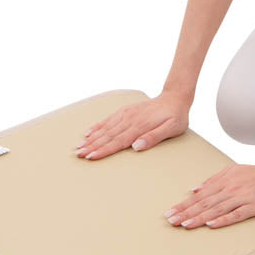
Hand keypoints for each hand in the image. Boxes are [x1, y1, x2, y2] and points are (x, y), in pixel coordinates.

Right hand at [73, 90, 190, 159]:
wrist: (175, 98)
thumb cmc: (175, 116)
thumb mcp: (172, 129)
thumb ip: (154, 137)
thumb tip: (136, 146)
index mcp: (140, 126)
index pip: (118, 142)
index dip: (104, 150)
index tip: (91, 157)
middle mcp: (130, 119)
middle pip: (108, 136)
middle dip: (92, 146)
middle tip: (78, 154)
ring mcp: (126, 114)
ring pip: (105, 128)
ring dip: (91, 138)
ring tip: (79, 146)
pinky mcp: (125, 110)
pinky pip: (108, 119)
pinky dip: (97, 126)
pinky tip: (88, 132)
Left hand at [163, 162, 254, 229]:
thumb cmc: (254, 173)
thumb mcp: (231, 171)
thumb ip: (213, 180)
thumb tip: (194, 189)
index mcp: (222, 182)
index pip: (199, 196)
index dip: (183, 205)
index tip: (170, 213)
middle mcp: (229, 190)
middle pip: (204, 203)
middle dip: (186, 212)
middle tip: (171, 221)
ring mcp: (241, 198)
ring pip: (216, 209)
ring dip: (199, 217)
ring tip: (185, 225)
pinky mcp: (252, 206)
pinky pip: (236, 214)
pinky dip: (223, 219)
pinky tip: (212, 224)